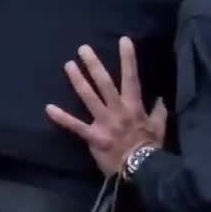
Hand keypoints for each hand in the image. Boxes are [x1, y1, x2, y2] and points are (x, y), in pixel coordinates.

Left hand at [45, 37, 166, 175]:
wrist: (142, 171)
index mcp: (134, 107)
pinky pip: (75, 126)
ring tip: (68, 65)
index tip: (124, 40)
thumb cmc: (150, 148)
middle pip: (104, 83)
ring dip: (78, 80)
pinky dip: (61, 118)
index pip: (132, 78)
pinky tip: (48, 108)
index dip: (128, 59)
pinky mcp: (93, 136)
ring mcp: (104, 122)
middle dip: (94, 64)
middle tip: (83, 48)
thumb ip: (159, 111)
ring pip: (88, 97)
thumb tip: (162, 98)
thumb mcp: (160, 128)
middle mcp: (118, 110)